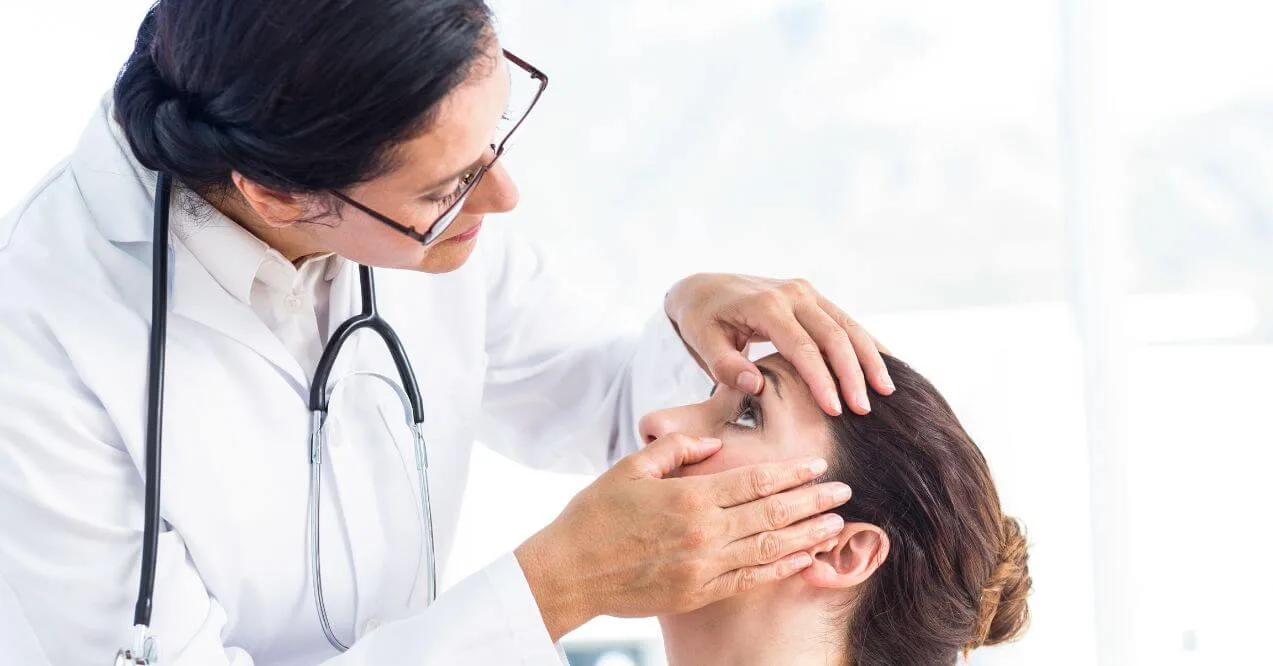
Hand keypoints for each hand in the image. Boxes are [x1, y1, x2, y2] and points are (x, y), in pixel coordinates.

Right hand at [515, 434, 852, 640]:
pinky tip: (803, 559)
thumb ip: (675, 451)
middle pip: (771, 514)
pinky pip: (750, 581)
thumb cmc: (594, 515)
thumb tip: (713, 444)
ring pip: (769, 549)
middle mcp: (704, 533)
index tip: (818, 465)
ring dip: (806, 535)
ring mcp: (703, 567)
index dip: (791, 472)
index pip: (754, 481)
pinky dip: (781, 569)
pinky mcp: (698, 594)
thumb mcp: (630, 468)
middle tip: (844, 491)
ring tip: (835, 523)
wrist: (569, 572)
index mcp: (689, 497)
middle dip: (812, 501)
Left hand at [664, 273, 893, 415]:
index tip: (836, 412)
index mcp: (766, 306)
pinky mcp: (812, 296)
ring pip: (848, 325)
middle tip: (865, 410)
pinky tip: (886, 364)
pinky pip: (846, 320)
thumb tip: (757, 388)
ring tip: (887, 391)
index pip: (803, 348)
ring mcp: (805, 292)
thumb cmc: (702, 321)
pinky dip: (867, 342)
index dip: (822, 381)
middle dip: (854, 374)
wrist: (703, 287)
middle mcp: (792, 294)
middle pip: (835, 335)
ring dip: (869, 358)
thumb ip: (726, 367)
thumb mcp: (703, 343)